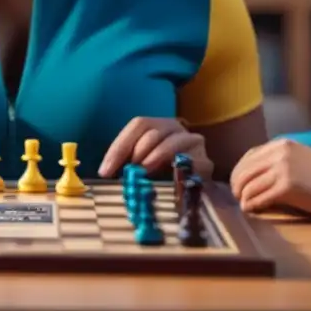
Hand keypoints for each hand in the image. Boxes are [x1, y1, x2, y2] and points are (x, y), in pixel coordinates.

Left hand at [98, 117, 212, 179]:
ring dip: (154, 156)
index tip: (105, 171)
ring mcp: (193, 142)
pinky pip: (190, 162)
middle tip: (127, 170)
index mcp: (158, 125)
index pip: (138, 125)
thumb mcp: (144, 163)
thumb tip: (107, 173)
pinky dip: (176, 169)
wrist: (199, 186)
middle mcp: (176, 128)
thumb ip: (130, 163)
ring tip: (143, 171)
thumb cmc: (165, 172)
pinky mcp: (205, 162)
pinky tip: (168, 178)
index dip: (119, 146)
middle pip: (153, 132)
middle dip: (136, 150)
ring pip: (172, 142)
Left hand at [229, 138, 310, 216]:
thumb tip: (256, 178)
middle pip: (243, 171)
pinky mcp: (287, 187)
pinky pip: (259, 198)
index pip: (248, 157)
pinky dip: (251, 206)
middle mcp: (278, 153)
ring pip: (248, 185)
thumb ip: (280, 163)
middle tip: (238, 198)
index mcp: (281, 145)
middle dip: (237, 186)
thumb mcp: (301, 160)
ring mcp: (282, 169)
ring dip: (243, 198)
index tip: (239, 185)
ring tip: (245, 206)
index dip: (239, 173)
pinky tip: (252, 211)